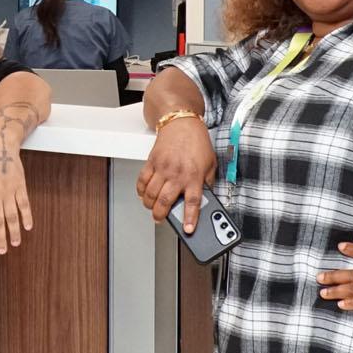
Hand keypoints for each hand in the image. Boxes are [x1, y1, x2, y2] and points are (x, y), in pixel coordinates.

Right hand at [136, 116, 215, 232]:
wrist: (182, 123)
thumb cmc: (197, 142)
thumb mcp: (211, 163)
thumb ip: (208, 181)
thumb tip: (207, 196)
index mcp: (194, 176)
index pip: (192, 202)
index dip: (190, 219)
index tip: (188, 230)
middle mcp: (177, 173)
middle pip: (164, 201)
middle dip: (160, 215)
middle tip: (160, 219)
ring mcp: (163, 168)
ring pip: (150, 194)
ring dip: (149, 205)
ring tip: (152, 208)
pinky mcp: (152, 162)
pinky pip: (142, 180)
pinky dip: (140, 191)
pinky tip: (144, 194)